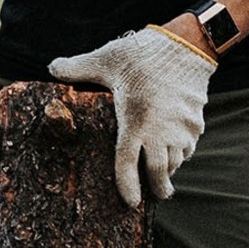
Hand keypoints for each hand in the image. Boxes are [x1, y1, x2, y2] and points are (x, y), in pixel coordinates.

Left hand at [49, 26, 216, 206]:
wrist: (186, 45)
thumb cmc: (143, 53)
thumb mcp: (107, 59)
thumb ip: (78, 67)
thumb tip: (51, 69)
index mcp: (134, 120)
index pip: (127, 163)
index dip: (128, 186)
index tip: (130, 203)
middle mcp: (160, 130)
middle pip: (158, 171)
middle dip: (158, 187)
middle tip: (156, 196)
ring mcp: (181, 128)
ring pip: (176, 160)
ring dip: (169, 169)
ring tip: (164, 174)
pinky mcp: (197, 120)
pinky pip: (190, 145)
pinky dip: (182, 152)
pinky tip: (177, 150)